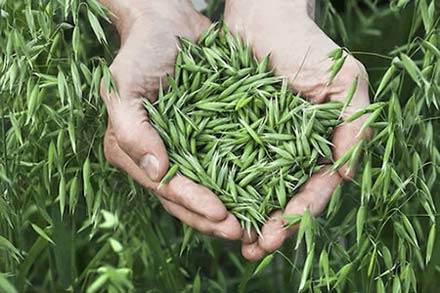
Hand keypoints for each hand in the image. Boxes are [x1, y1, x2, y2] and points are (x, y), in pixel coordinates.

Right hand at [99, 0, 241, 239]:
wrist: (168, 23)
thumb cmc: (140, 53)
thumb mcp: (124, 87)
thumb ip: (132, 131)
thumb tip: (158, 173)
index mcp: (137, 153)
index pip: (166, 188)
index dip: (193, 204)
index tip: (221, 216)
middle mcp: (161, 157)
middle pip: (188, 198)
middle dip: (215, 218)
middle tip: (244, 232)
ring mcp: (187, 148)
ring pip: (210, 188)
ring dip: (233, 207)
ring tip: (258, 224)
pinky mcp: (210, 136)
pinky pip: (228, 162)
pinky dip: (245, 180)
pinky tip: (266, 192)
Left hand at [224, 0, 370, 258]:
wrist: (263, 16)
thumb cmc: (307, 46)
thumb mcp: (344, 80)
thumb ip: (355, 124)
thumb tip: (348, 174)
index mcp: (318, 146)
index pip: (312, 189)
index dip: (297, 215)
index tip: (276, 235)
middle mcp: (288, 150)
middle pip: (280, 196)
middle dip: (268, 224)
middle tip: (252, 248)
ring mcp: (258, 143)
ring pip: (252, 187)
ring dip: (242, 213)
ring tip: (229, 235)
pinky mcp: (229, 132)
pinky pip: (224, 162)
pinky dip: (219, 184)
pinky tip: (210, 201)